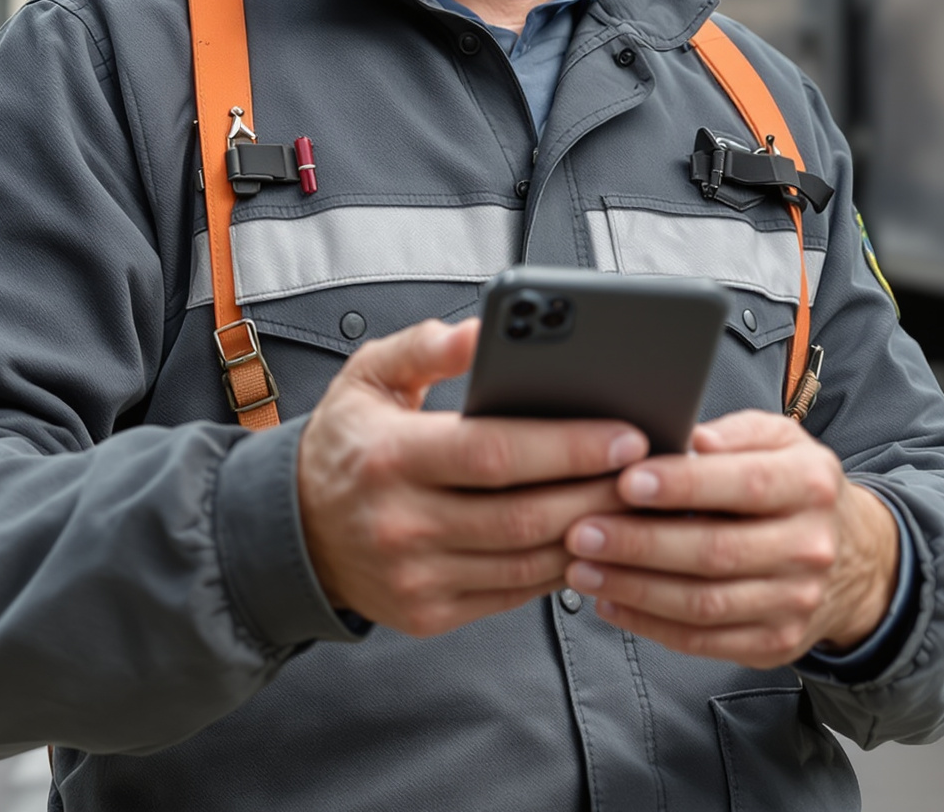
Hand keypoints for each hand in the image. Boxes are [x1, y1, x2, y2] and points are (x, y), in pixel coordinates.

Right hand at [294, 318, 648, 636]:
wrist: (292, 533)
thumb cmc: (348, 445)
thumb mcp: (368, 379)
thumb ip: (424, 347)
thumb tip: (482, 330)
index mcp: (390, 457)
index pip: (494, 454)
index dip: (567, 446)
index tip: (626, 433)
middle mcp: (401, 524)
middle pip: (523, 515)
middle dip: (597, 492)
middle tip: (650, 469)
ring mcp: (415, 577)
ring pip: (526, 561)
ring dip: (590, 533)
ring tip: (635, 502)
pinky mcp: (429, 614)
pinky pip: (513, 594)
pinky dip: (559, 567)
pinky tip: (590, 536)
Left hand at [560, 410, 900, 667]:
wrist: (855, 560)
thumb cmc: (795, 489)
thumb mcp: (782, 441)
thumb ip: (735, 434)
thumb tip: (688, 440)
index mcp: (811, 484)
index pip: (744, 485)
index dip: (682, 486)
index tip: (625, 480)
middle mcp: (809, 546)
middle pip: (715, 551)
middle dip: (641, 543)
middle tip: (582, 530)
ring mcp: (795, 602)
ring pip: (703, 603)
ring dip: (634, 588)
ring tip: (582, 568)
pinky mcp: (775, 643)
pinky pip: (703, 640)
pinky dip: (650, 624)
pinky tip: (612, 601)